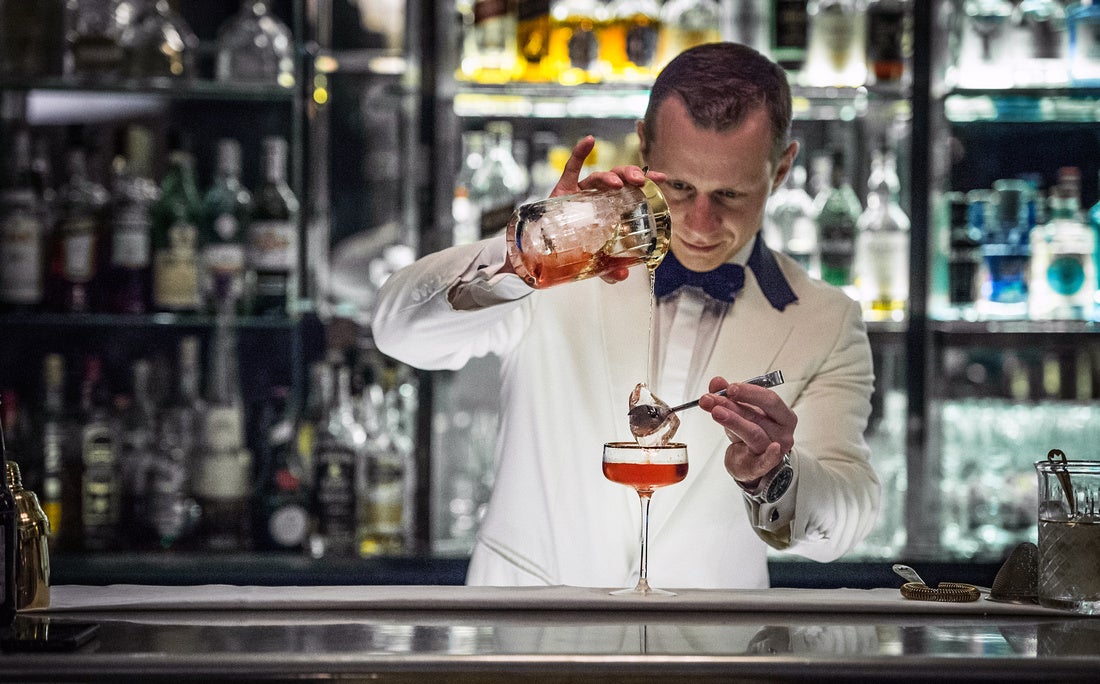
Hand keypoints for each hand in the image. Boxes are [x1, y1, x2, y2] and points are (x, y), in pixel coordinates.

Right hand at [552, 136, 666, 283]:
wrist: (543, 249)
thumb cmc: (574, 248)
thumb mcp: (594, 261)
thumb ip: (608, 269)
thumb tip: (623, 275)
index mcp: (611, 207)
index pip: (632, 189)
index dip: (647, 181)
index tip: (661, 180)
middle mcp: (598, 196)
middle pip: (619, 178)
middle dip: (631, 175)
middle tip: (640, 183)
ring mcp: (580, 191)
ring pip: (598, 175)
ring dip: (610, 174)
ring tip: (617, 182)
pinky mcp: (562, 189)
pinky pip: (571, 167)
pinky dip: (580, 152)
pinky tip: (590, 141)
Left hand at [698, 376, 795, 487]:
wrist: (750, 462)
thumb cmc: (750, 434)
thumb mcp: (739, 413)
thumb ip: (728, 396)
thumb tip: (716, 382)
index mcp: (782, 415)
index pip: (768, 399)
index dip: (749, 392)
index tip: (729, 388)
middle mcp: (782, 431)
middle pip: (759, 415)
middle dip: (734, 405)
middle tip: (713, 399)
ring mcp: (775, 449)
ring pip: (754, 433)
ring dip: (734, 421)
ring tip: (716, 412)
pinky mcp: (763, 466)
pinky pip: (768, 461)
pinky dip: (771, 455)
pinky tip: (773, 449)